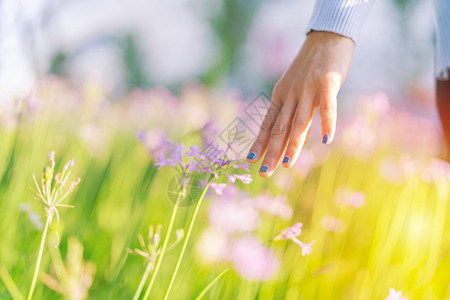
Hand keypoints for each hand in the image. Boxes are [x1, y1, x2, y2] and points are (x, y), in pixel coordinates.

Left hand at [246, 31, 354, 177]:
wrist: (327, 35)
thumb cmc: (312, 65)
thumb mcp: (296, 86)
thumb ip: (294, 108)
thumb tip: (295, 134)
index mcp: (281, 95)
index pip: (268, 124)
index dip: (259, 143)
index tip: (250, 160)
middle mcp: (291, 95)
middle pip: (280, 128)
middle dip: (271, 152)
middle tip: (263, 173)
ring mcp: (308, 89)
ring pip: (299, 122)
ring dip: (293, 145)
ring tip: (287, 165)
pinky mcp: (327, 83)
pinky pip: (327, 107)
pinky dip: (327, 123)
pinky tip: (325, 140)